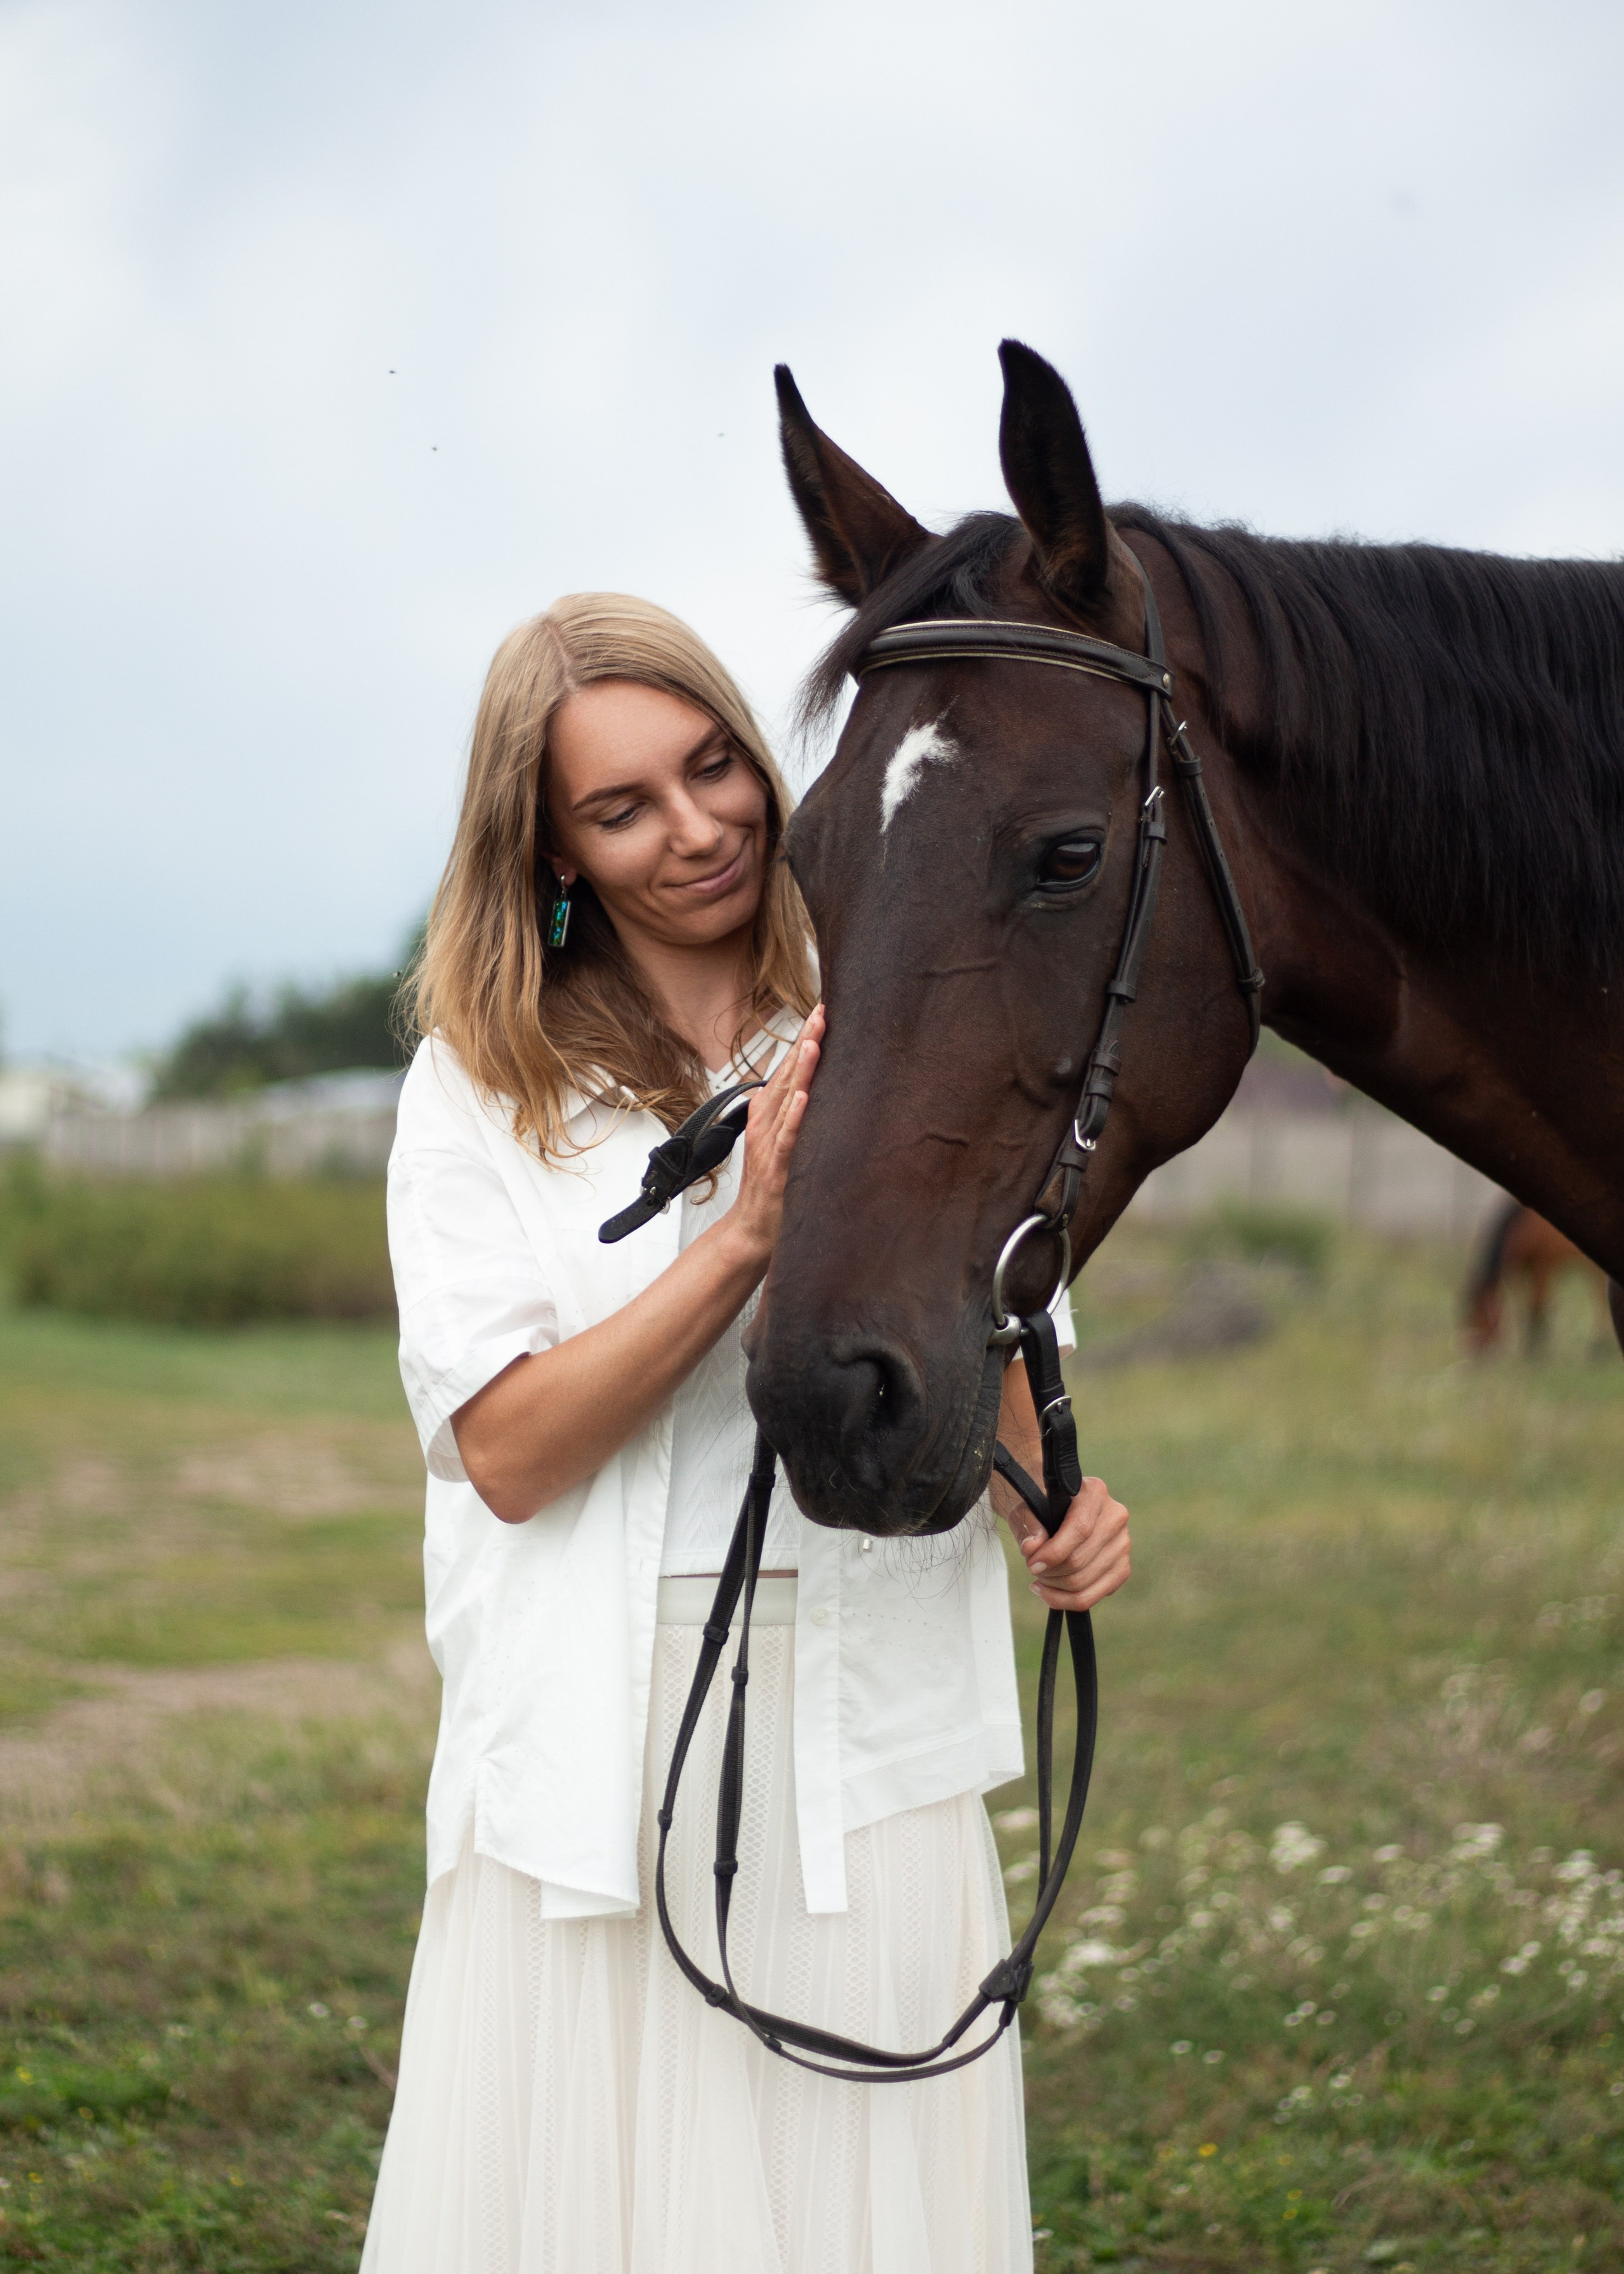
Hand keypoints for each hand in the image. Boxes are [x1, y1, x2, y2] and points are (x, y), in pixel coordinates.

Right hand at [724, 1006, 823, 1265]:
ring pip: (787, 1099)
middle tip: (822, 1011)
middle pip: (787, 1074)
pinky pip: (786, 1139)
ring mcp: (770, 1143)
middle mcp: (766, 1122)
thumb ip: (794, 1113)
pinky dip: (793, 1118)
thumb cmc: (771, 1185)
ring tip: (814, 1040)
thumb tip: (812, 1086)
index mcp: (768, 1112)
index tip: (822, 1010)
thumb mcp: (781, 1140)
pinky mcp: (777, 1167)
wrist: (752, 1228)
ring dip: (800, 1070)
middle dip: (805, 1041)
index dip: (805, 1038)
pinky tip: (803, 1099)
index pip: (789, 1068)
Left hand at [1018, 1476, 1130, 1612]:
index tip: (1032, 1564)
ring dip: (1055, 1588)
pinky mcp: (1122, 1568)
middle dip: (1049, 1572)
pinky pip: (1093, 1596)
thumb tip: (1032, 1548)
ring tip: (1041, 1579)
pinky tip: (1051, 1592)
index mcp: (1095, 1493)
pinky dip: (1067, 1601)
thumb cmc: (1042, 1509)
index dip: (1053, 1553)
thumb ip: (1028, 1525)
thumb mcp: (1027, 1509)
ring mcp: (1123, 1544)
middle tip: (1033, 1568)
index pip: (1079, 1529)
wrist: (1060, 1513)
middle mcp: (1116, 1516)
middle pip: (1080, 1560)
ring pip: (1085, 1582)